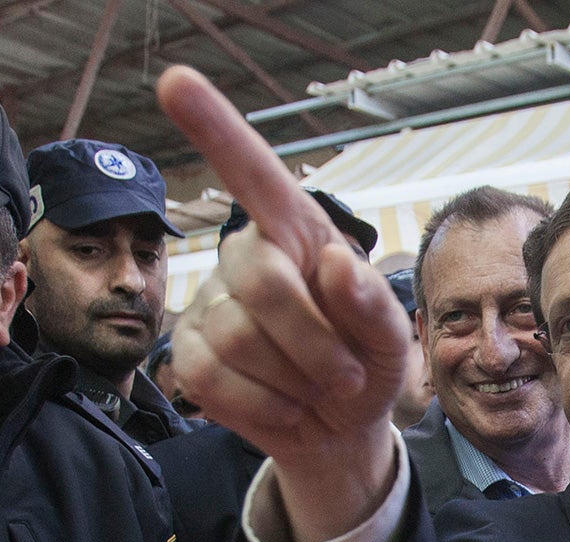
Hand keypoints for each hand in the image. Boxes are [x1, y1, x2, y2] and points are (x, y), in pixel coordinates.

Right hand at [157, 66, 411, 541]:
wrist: (338, 430)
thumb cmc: (366, 366)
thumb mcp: (391, 340)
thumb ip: (373, 305)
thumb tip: (334, 265)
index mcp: (298, 233)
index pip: (255, 174)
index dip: (215, 128)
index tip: (177, 83)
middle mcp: (247, 257)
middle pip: (263, 281)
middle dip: (316, 342)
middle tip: (347, 375)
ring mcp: (210, 304)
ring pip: (239, 340)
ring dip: (295, 382)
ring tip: (316, 390)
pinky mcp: (187, 352)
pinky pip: (212, 381)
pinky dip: (264, 409)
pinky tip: (286, 407)